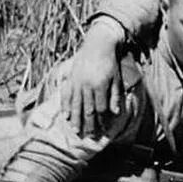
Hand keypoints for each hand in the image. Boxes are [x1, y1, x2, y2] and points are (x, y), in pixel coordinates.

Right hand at [60, 18, 124, 136]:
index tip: (103, 131)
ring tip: (76, 132)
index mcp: (100, 86)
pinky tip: (66, 117)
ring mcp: (77, 82)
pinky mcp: (70, 78)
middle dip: (89, 124)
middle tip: (89, 137)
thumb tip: (116, 113)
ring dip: (76, 120)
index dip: (102, 121)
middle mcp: (87, 85)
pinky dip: (66, 107)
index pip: (100, 108)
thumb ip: (115, 96)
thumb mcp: (116, 79)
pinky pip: (66, 96)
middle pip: (87, 109)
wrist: (98, 44)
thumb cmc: (110, 63)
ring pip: (76, 105)